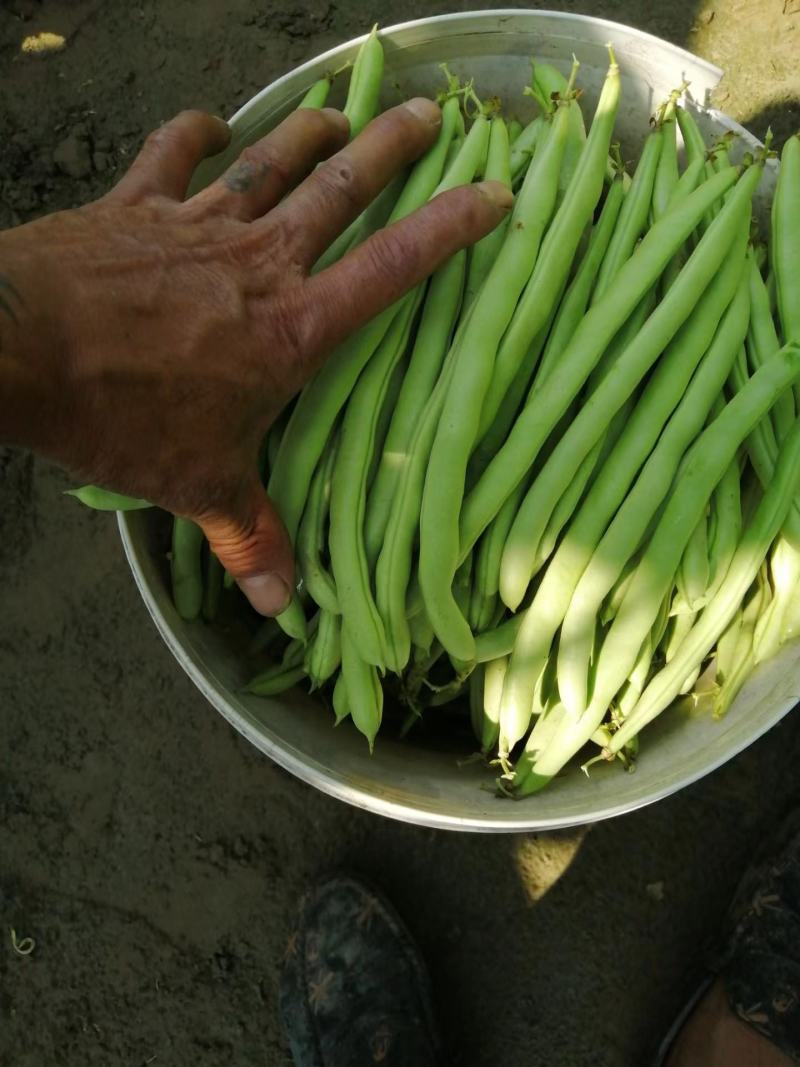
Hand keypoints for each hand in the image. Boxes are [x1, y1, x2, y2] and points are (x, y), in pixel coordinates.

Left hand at [0, 101, 511, 613]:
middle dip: (392, 148)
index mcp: (292, 326)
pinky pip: (172, 154)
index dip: (449, 228)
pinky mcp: (136, 204)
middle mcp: (258, 261)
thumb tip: (282, 607)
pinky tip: (211, 125)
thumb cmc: (122, 414)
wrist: (19, 346)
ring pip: (270, 160)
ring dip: (310, 132)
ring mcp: (196, 222)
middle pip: (341, 189)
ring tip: (340, 116)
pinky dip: (194, 134)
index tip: (492, 193)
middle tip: (429, 113)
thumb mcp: (197, 485)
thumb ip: (248, 536)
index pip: (391, 267)